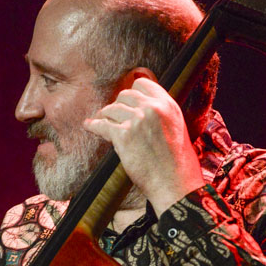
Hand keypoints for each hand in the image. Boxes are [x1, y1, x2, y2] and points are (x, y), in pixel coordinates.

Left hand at [84, 77, 203, 216]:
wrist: (174, 183)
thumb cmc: (176, 162)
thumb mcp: (176, 127)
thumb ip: (160, 114)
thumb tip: (140, 107)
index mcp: (168, 104)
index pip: (143, 83)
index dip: (132, 91)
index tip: (125, 99)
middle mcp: (152, 108)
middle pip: (125, 94)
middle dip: (117, 104)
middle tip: (112, 113)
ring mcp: (137, 121)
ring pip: (112, 108)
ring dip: (105, 115)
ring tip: (100, 119)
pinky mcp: (124, 136)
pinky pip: (102, 125)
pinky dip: (93, 125)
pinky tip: (88, 125)